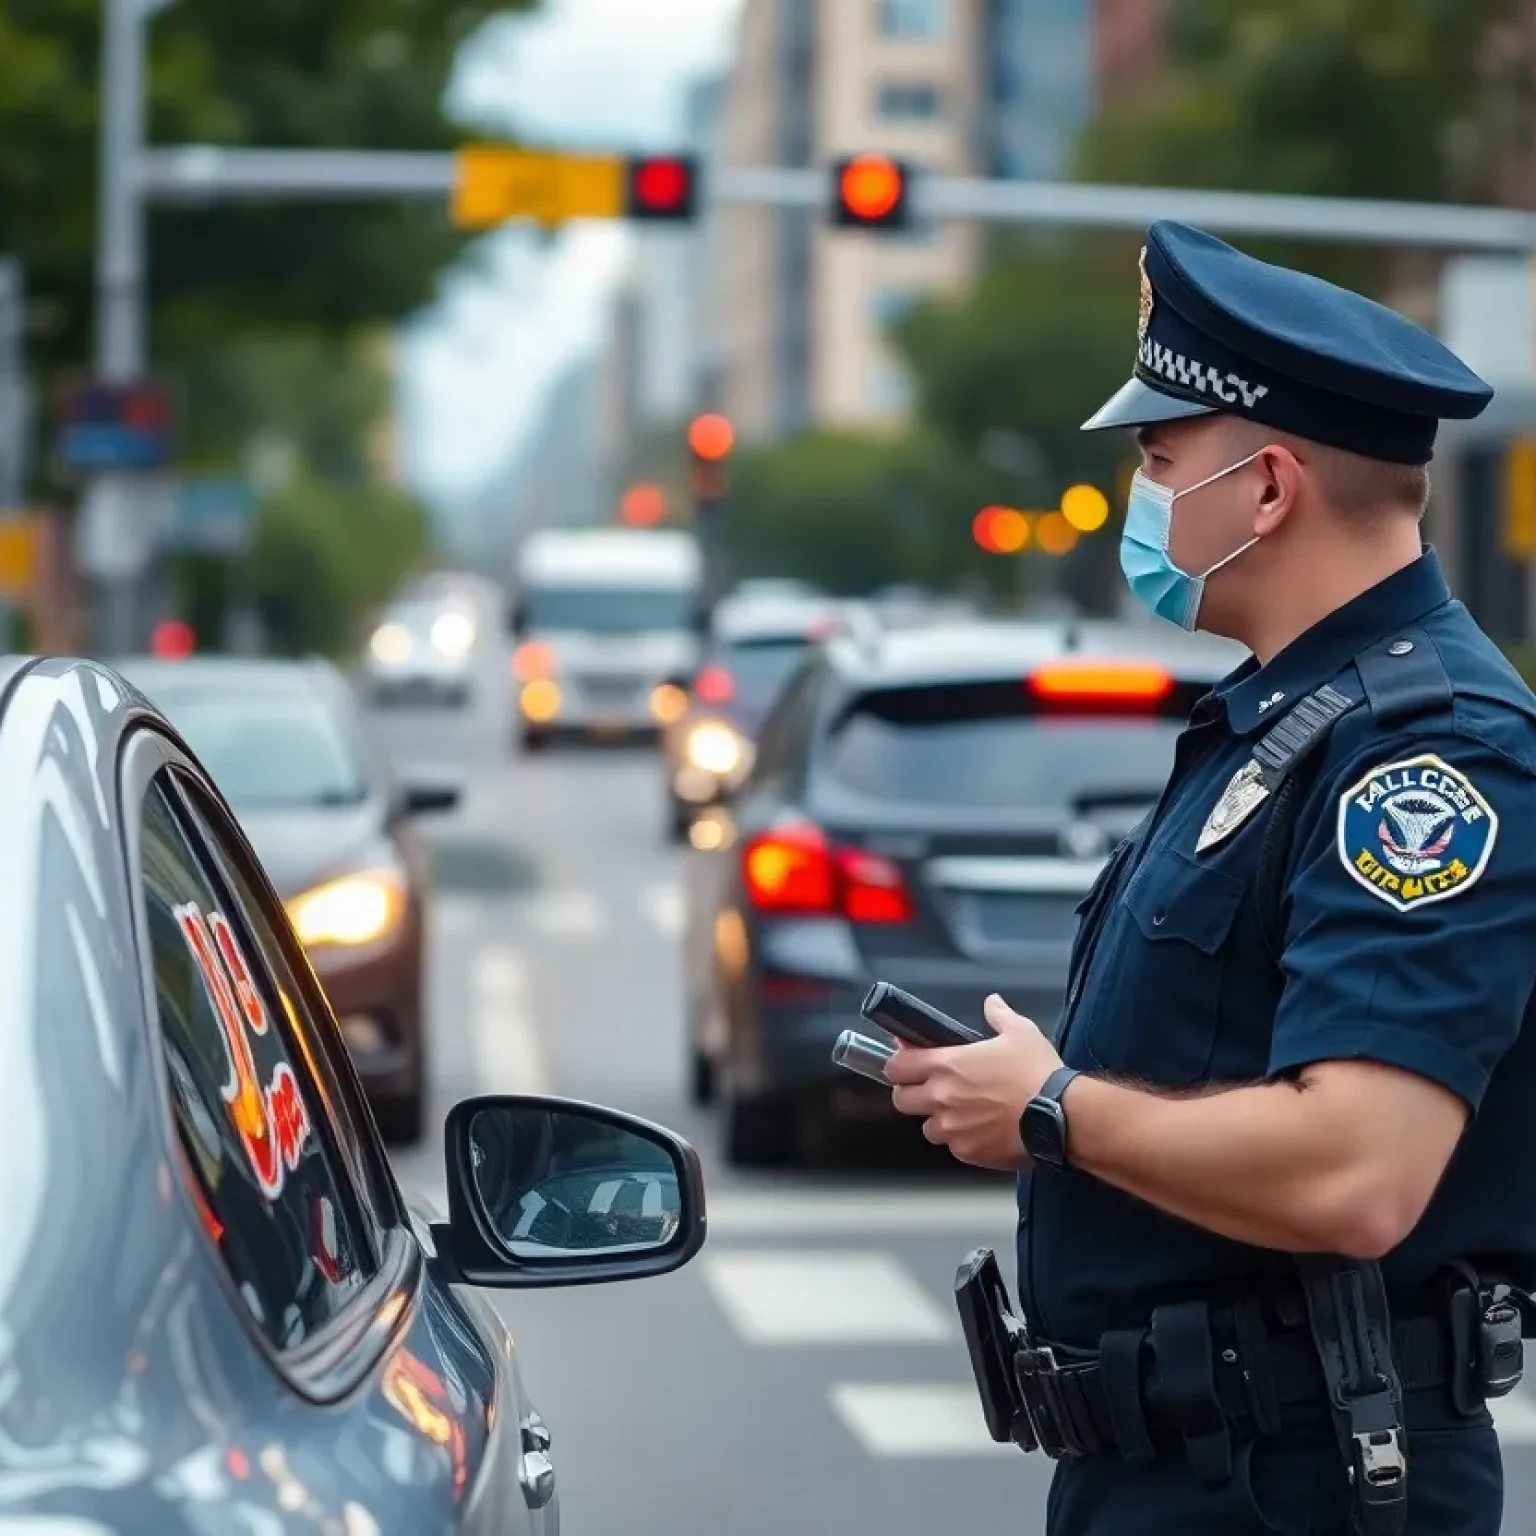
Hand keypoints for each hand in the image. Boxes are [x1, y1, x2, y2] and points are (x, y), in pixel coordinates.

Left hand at [884, 995, 1061, 1171]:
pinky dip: (963, 1140)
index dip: (899, 1064)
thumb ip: (999, 1015)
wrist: (1060, 1115)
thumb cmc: (1037, 1072)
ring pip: (927, 1128)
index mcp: (946, 1064)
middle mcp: (941, 1097)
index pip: (896, 1066)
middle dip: (911, 1094)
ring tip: (962, 1114)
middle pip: (901, 1100)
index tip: (908, 1062)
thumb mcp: (1020, 1032)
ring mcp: (952, 1128)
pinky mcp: (968, 1152)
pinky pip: (954, 1147)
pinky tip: (982, 1131)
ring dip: (938, 1120)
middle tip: (930, 1090)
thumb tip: (992, 1003)